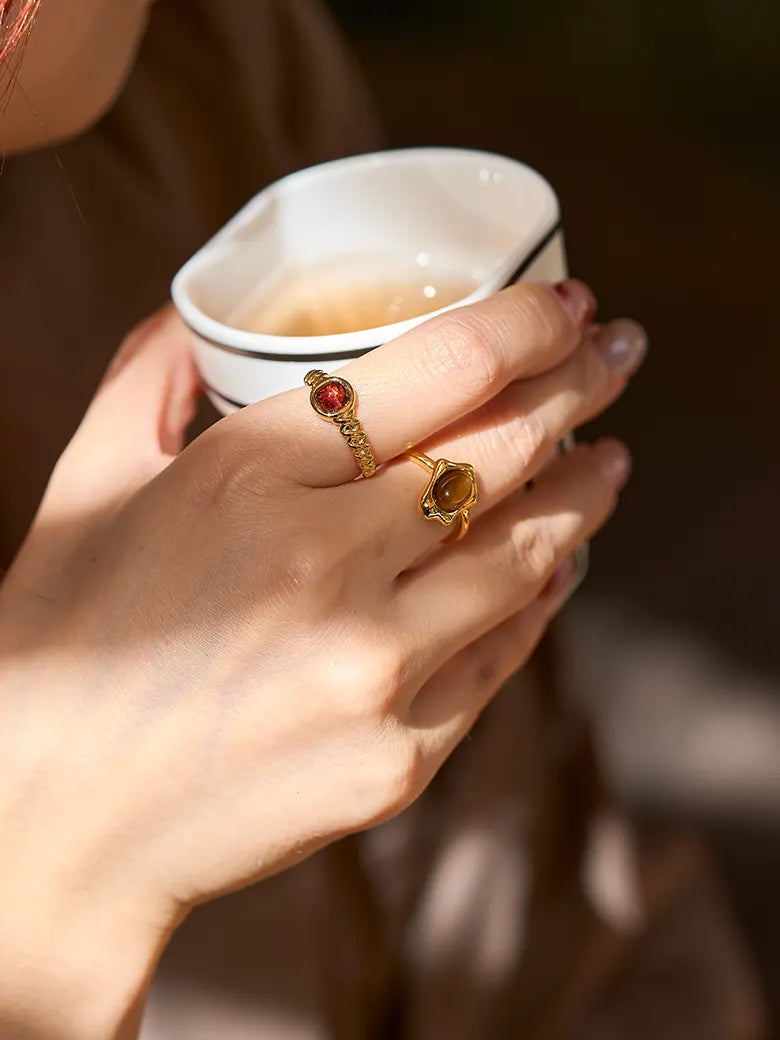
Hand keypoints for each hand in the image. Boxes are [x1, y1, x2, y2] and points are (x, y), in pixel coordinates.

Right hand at [0, 282, 645, 1037]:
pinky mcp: (398, 756)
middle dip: (580, 386)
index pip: (442, 366)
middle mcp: (324, 562)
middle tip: (618, 355)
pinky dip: (542, 598)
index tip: (570, 305)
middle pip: (503, 448)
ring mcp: (372, 668)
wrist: (55, 827)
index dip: (528, 323)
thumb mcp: (84, 487)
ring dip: (583, 493)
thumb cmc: (58, 649)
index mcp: (247, 474)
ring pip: (525, 551)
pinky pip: (503, 654)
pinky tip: (558, 565)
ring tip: (610, 458)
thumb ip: (148, 378)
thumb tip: (197, 313)